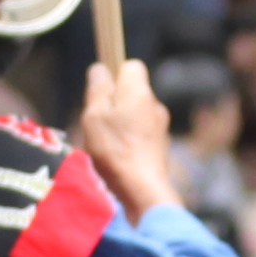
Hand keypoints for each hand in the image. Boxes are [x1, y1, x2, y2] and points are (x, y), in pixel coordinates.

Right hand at [75, 52, 176, 216]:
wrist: (141, 190)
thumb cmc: (114, 150)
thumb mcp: (95, 114)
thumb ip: (98, 89)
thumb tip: (100, 69)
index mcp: (139, 91)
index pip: (130, 65)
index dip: (113, 74)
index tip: (101, 90)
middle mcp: (155, 105)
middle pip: (132, 92)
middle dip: (114, 102)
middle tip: (97, 121)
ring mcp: (160, 127)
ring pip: (135, 115)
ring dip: (120, 123)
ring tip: (105, 144)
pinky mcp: (160, 148)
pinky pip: (141, 134)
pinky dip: (129, 140)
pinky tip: (117, 157)